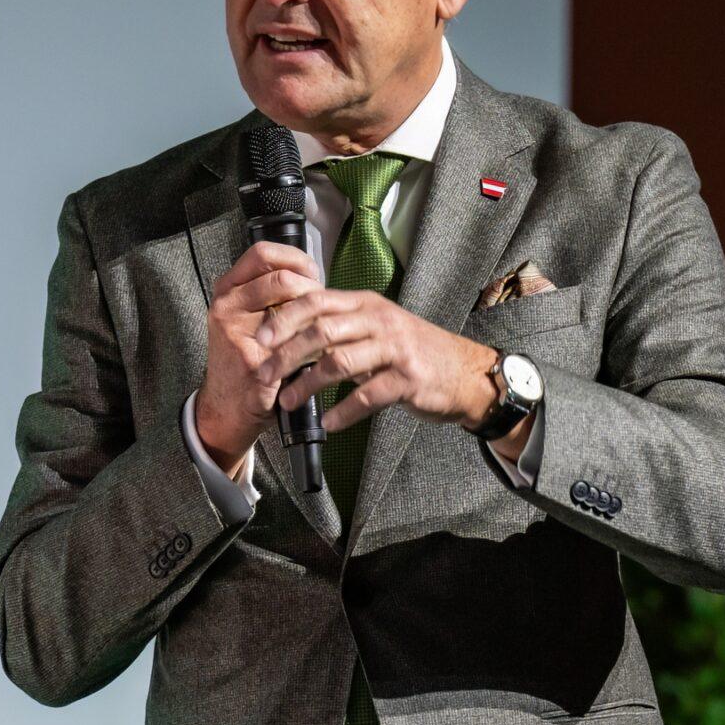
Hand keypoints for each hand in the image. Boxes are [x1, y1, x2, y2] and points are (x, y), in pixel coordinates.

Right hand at [194, 240, 325, 472]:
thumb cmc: (244, 359)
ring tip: (320, 328)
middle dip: (311, 290)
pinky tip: (319, 352)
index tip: (311, 272)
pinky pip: (295, 343)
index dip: (294, 258)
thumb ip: (267, 293)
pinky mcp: (252, 359)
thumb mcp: (245, 317)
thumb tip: (309, 274)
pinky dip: (314, 346)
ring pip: (291, 309)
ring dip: (314, 318)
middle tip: (322, 304)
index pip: (262, 254)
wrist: (228, 406)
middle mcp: (226, 307)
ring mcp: (236, 333)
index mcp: (226, 291)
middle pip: (280, 279)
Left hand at [252, 288, 502, 436]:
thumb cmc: (412, 351)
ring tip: (288, 400)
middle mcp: (379, 321)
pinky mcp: (409, 379)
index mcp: (365, 304)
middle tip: (265, 374)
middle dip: (287, 354)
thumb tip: (289, 333)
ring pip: (340, 362)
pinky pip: (368, 395)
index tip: (259, 338)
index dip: (283, 318)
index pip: (316, 301)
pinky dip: (344, 412)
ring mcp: (395, 349)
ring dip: (308, 384)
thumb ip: (339, 327)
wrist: (464, 372)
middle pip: (321, 331)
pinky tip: (328, 423)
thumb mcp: (375, 328)